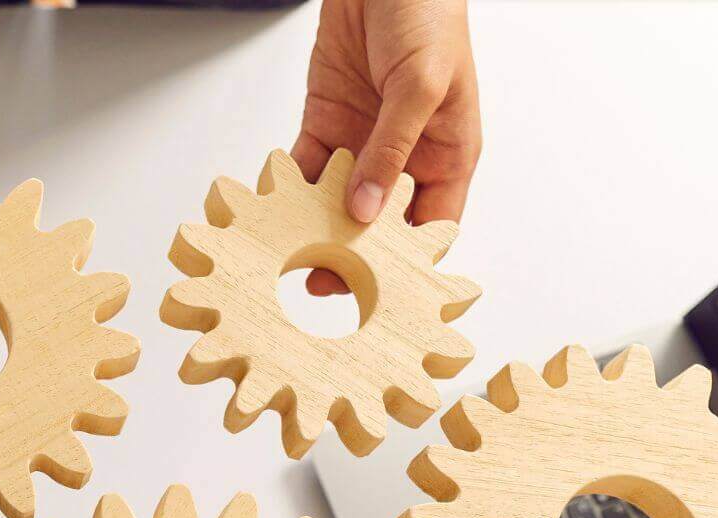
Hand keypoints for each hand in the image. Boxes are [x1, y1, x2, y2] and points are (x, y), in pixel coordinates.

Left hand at [291, 0, 480, 305]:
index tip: (383, 290)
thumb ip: (392, 149)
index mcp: (447, 154)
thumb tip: (367, 210)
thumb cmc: (428, 14)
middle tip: (326, 285)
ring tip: (289, 259)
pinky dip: (285, 188)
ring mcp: (362, 141)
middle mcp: (404, 156)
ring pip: (336, 201)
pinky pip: (304, 167)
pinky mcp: (326, 122)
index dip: (413, 261)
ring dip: (313, 228)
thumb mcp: (421, 85)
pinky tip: (269, 210)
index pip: (433, 224)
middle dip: (354, 255)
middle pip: (379, 223)